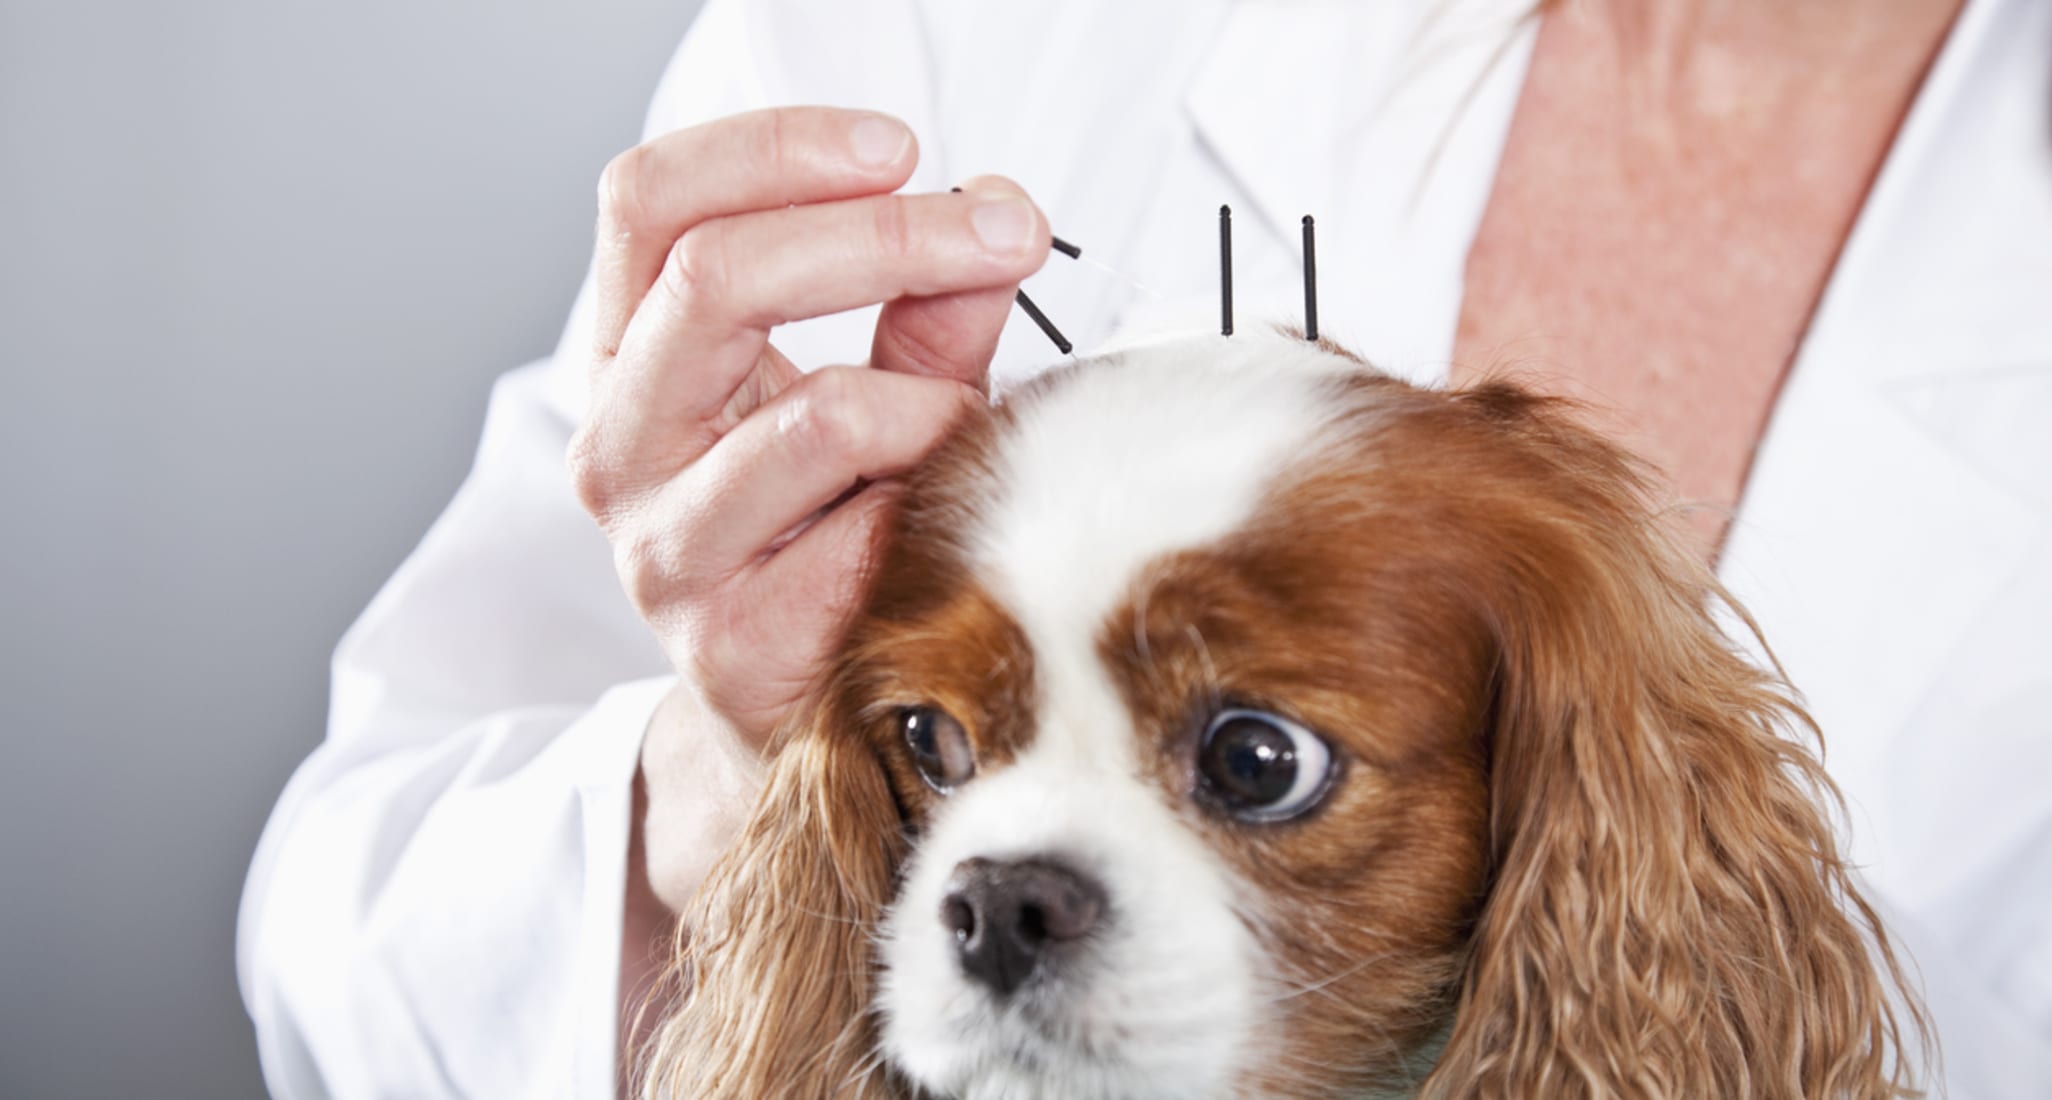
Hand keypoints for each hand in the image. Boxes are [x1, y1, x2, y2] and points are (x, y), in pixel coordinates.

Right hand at [567, 107, 1049, 913]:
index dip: (770, 150)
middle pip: (713, 277)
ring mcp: (663, 550)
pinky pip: (866, 535)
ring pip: (817, 414)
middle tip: (1003, 231)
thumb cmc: (827, 530)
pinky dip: (936, 506)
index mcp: (630, 357)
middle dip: (885, 237)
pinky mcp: (729, 642)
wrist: (792, 708)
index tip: (897, 148)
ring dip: (933, 403)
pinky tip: (951, 519)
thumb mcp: (869, 391)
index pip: (649, 204)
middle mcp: (618, 446)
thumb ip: (925, 309)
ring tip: (970, 427)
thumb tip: (999, 215)